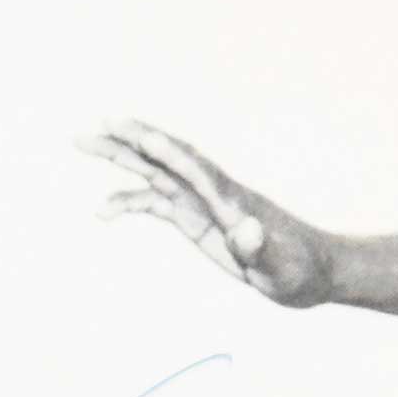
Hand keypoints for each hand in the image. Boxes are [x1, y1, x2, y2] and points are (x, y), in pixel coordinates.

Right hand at [86, 119, 339, 307]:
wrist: (314, 271)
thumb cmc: (301, 269)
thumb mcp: (282, 266)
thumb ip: (261, 248)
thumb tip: (246, 230)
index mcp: (233, 200)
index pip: (196, 169)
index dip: (169, 152)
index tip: (140, 135)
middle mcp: (214, 195)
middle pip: (168, 160)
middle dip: (133, 142)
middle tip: (95, 125)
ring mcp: (204, 206)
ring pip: (156, 174)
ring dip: (122, 158)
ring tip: (83, 144)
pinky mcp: (199, 221)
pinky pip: (159, 204)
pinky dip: (131, 202)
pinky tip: (103, 211)